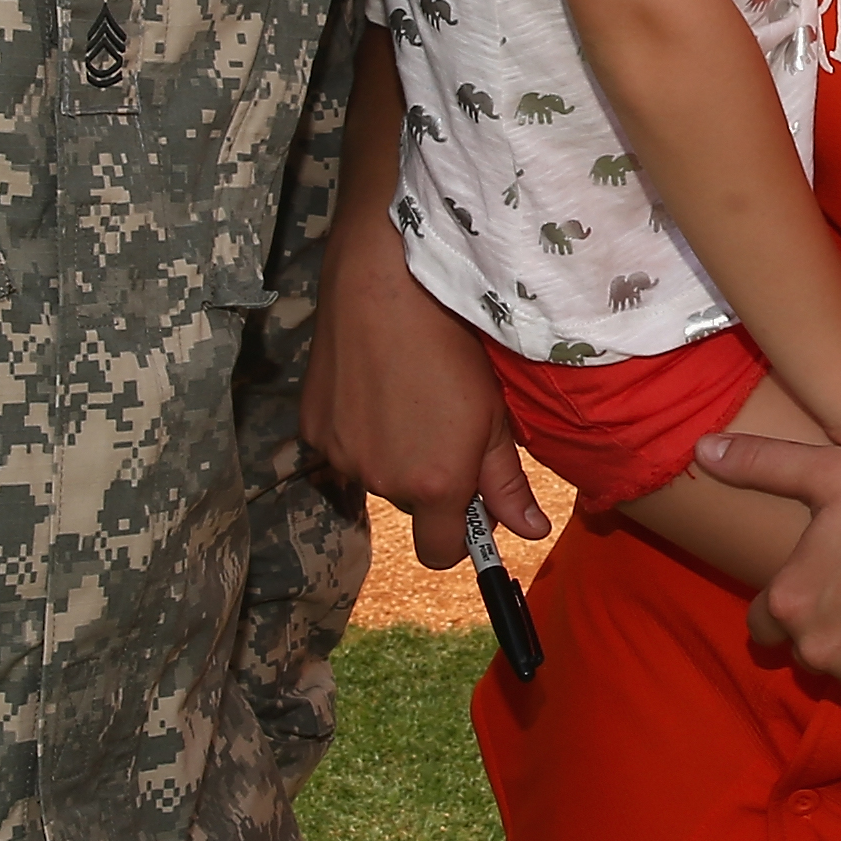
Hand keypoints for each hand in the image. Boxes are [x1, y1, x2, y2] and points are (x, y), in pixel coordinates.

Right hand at [300, 201, 545, 564]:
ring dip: (391, 454)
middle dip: (428, 481)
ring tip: (408, 396)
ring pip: (374, 475)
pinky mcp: (310, 428)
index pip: (440, 554)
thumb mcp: (494, 416)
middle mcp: (382, 482)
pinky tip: (373, 387)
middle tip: (444, 425)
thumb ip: (507, 483)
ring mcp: (340, 456)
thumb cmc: (451, 345)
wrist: (386, 286)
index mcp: (434, 486)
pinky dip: (357, 431)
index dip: (459, 535)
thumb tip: (530, 531)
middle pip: (410, 507)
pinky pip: (340, 448)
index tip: (470, 502)